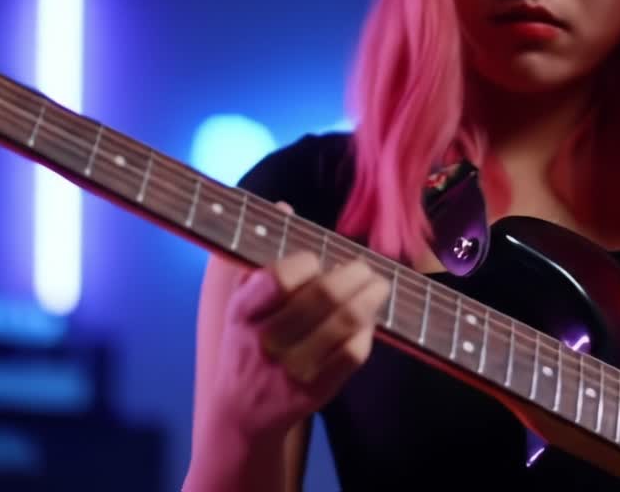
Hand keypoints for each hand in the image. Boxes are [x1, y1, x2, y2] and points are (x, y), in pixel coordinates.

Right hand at [203, 203, 391, 444]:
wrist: (241, 412)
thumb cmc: (246, 343)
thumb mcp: (241, 301)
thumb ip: (262, 256)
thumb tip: (284, 207)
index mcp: (243, 312)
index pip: (279, 277)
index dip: (306, 262)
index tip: (317, 259)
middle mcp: (265, 341)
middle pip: (323, 296)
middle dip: (355, 274)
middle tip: (367, 267)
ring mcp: (291, 369)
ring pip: (345, 323)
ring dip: (370, 297)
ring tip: (378, 285)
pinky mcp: (316, 391)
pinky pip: (354, 352)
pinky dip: (368, 330)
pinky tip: (368, 319)